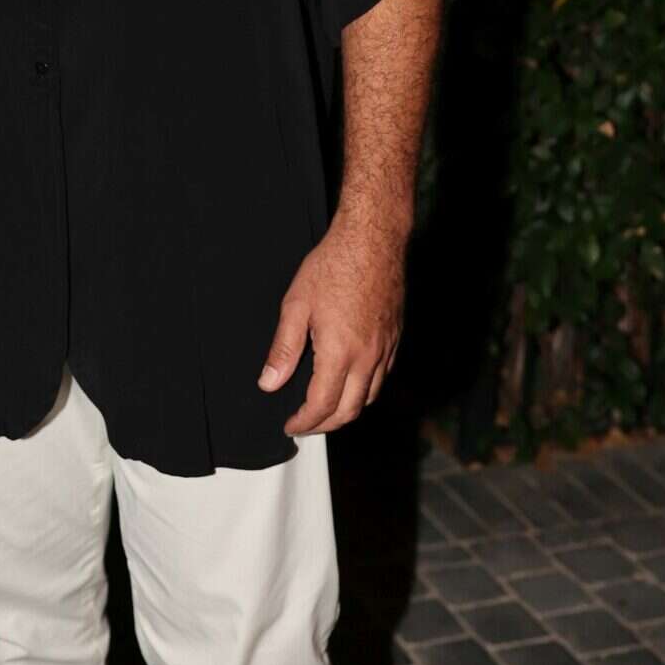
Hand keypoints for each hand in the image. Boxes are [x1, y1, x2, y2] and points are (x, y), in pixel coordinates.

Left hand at [256, 209, 405, 435]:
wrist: (372, 240)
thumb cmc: (334, 265)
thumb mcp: (296, 305)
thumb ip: (283, 349)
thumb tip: (269, 382)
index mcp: (339, 352)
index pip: (322, 405)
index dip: (304, 421)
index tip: (290, 425)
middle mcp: (367, 356)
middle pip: (349, 410)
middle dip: (325, 425)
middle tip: (305, 424)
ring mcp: (385, 348)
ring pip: (370, 397)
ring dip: (347, 411)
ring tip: (326, 410)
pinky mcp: (394, 337)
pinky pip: (383, 377)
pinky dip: (366, 391)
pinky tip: (352, 383)